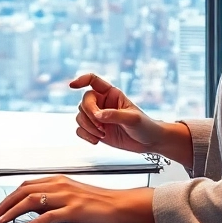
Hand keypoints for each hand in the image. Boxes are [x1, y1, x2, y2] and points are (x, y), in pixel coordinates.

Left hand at [0, 175, 155, 222]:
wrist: (123, 204)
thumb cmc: (100, 203)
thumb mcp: (72, 196)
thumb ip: (53, 200)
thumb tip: (32, 209)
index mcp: (58, 180)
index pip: (25, 186)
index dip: (8, 197)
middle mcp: (59, 185)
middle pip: (23, 192)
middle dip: (4, 204)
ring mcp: (67, 196)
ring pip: (31, 201)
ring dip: (12, 212)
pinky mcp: (74, 210)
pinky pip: (48, 216)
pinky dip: (33, 222)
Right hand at [70, 73, 185, 161]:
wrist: (149, 142)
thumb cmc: (145, 126)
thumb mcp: (133, 119)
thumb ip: (114, 115)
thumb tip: (98, 115)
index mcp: (111, 94)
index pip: (93, 81)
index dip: (81, 80)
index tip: (72, 85)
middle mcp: (102, 103)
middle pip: (84, 102)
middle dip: (89, 115)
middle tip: (101, 126)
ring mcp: (97, 117)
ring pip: (80, 116)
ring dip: (88, 127)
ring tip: (102, 134)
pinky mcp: (95, 130)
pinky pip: (80, 130)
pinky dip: (85, 135)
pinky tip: (96, 140)